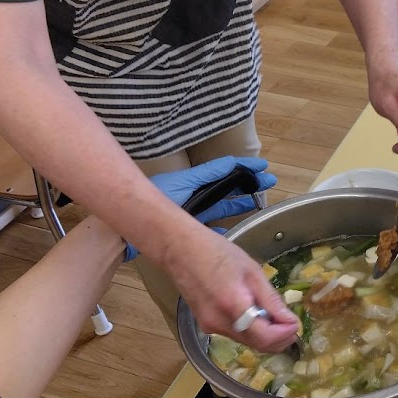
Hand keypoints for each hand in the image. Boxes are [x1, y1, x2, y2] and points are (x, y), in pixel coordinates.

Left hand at [123, 156, 276, 259]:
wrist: (128, 231)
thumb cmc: (153, 202)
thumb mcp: (183, 184)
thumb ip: (206, 176)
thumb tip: (230, 165)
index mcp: (194, 180)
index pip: (224, 169)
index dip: (244, 167)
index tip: (263, 166)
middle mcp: (195, 194)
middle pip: (227, 187)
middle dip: (248, 184)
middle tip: (268, 183)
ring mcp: (193, 212)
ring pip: (222, 205)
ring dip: (240, 203)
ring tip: (258, 201)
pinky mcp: (188, 229)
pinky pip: (212, 227)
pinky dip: (223, 229)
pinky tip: (232, 232)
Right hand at [167, 229, 300, 351]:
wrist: (179, 250)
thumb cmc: (216, 252)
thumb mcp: (251, 271)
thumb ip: (271, 300)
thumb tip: (290, 321)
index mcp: (234, 306)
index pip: (266, 337)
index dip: (285, 334)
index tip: (296, 323)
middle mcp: (220, 323)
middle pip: (257, 345)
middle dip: (279, 338)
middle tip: (290, 323)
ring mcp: (210, 327)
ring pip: (247, 341)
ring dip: (265, 334)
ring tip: (275, 315)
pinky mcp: (205, 326)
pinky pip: (235, 334)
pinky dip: (250, 329)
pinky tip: (255, 312)